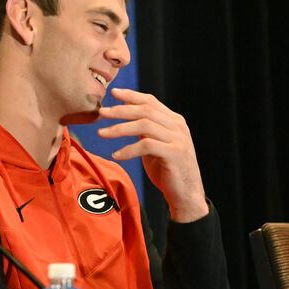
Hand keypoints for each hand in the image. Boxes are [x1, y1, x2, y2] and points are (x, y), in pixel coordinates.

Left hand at [96, 88, 207, 222]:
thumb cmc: (168, 171)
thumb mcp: (155, 146)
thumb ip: (146, 131)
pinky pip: (146, 145)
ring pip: (144, 125)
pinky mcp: (174, 153)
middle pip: (145, 110)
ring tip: (101, 133)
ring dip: (120, 128)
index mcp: (174, 121)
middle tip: (101, 113)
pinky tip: (116, 155)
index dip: (131, 95)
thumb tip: (125, 117)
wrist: (186, 195)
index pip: (150, 101)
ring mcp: (177, 139)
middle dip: (121, 110)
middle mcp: (177, 126)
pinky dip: (128, 149)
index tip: (113, 93)